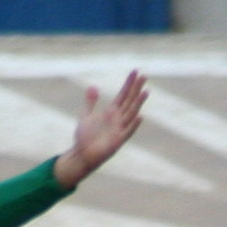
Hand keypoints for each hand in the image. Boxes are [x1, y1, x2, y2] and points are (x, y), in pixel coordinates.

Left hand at [54, 70, 148, 188]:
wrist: (81, 155)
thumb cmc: (84, 137)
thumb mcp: (85, 116)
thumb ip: (90, 102)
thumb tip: (92, 86)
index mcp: (111, 112)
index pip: (123, 95)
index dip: (129, 83)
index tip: (135, 71)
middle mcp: (117, 119)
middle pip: (129, 101)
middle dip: (136, 89)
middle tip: (144, 76)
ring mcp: (119, 129)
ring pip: (131, 113)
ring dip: (138, 103)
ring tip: (145, 92)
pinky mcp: (118, 141)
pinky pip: (128, 132)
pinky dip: (134, 125)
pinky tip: (140, 116)